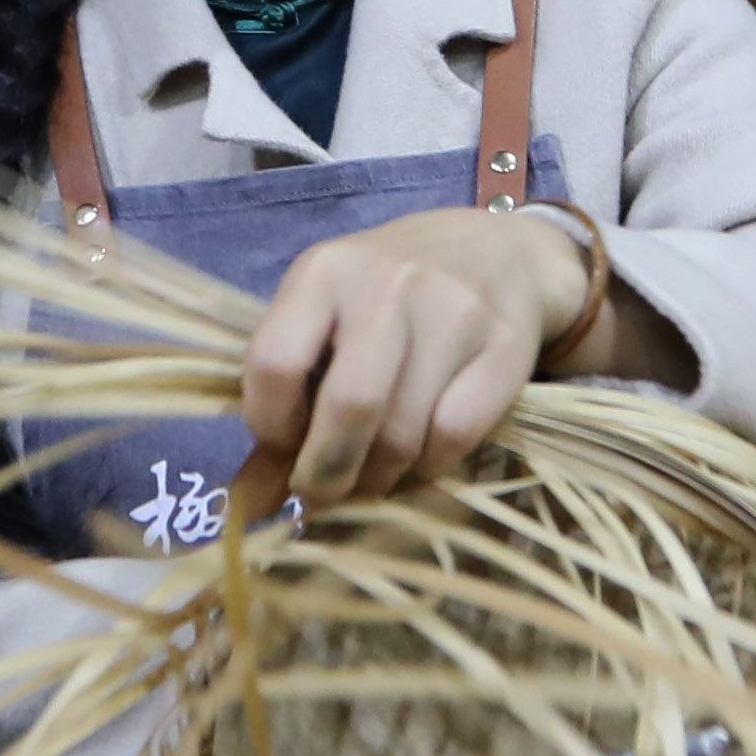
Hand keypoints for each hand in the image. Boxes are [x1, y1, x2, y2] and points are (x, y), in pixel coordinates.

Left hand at [228, 207, 598, 518]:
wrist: (497, 251)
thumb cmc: (387, 298)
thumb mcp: (326, 325)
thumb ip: (285, 405)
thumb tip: (250, 504)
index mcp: (323, 272)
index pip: (274, 363)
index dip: (271, 426)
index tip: (283, 447)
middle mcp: (386, 284)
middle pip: (349, 405)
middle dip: (327, 473)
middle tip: (322, 494)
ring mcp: (452, 311)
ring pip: (404, 432)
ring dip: (380, 476)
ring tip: (373, 476)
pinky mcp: (506, 345)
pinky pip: (455, 435)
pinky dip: (430, 465)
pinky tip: (421, 457)